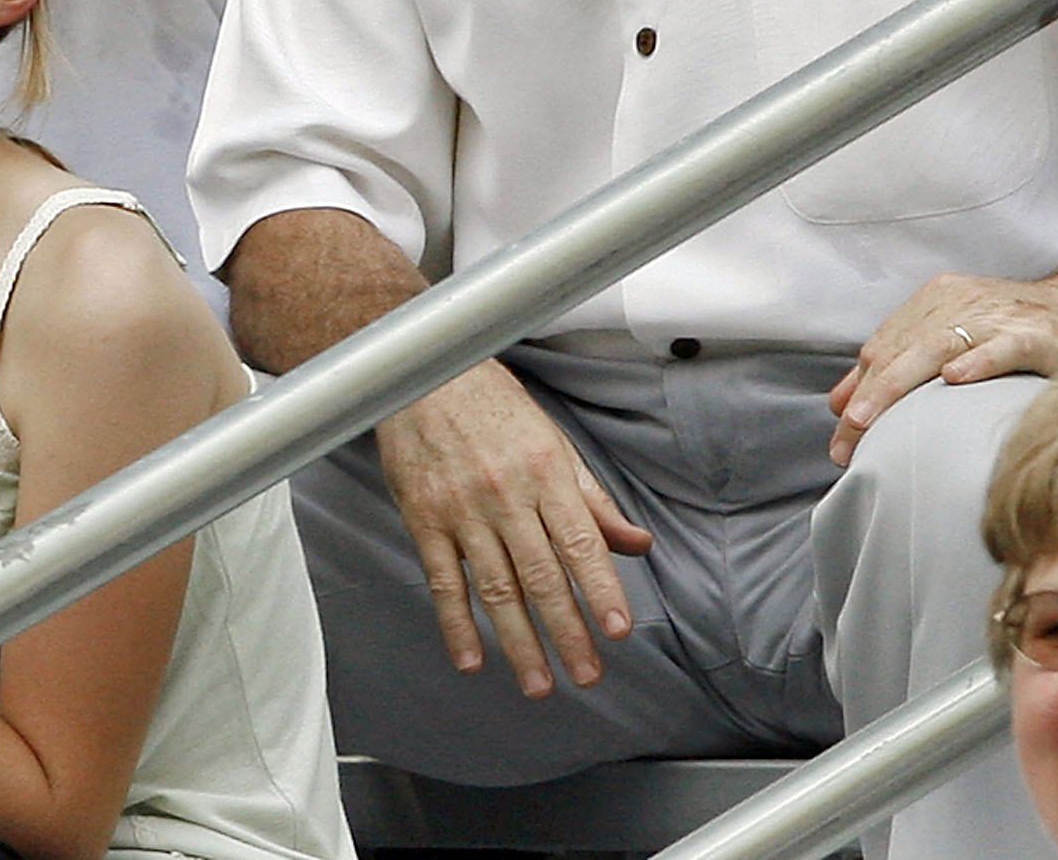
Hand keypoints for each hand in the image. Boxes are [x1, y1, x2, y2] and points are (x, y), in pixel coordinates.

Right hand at [370, 359, 652, 696]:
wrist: (421, 372)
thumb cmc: (492, 405)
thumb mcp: (553, 442)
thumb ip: (593, 498)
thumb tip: (636, 542)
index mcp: (545, 474)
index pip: (581, 544)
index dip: (601, 590)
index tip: (618, 630)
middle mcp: (506, 496)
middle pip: (542, 576)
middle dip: (567, 632)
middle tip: (587, 675)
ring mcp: (462, 510)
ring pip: (495, 588)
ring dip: (519, 642)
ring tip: (538, 684)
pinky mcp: (423, 518)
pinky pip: (442, 580)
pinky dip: (455, 623)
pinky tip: (471, 658)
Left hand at [827, 262, 1057, 466]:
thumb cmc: (1023, 332)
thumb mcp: (955, 341)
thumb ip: (900, 368)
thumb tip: (840, 403)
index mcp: (935, 304)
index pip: (883, 350)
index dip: (857, 393)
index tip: (839, 439)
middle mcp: (960, 304)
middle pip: (900, 350)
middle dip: (868, 398)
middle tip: (845, 440)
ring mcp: (998, 317)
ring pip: (936, 346)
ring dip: (899, 383)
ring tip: (871, 416)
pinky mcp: (1039, 334)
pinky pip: (1003, 346)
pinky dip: (977, 360)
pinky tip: (953, 379)